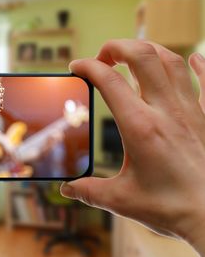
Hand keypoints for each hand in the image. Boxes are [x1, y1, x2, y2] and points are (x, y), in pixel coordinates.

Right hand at [60, 39, 204, 256]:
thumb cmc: (173, 209)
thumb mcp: (122, 201)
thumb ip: (89, 191)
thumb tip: (66, 189)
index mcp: (140, 127)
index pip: (109, 81)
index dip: (87, 66)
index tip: (75, 67)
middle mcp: (167, 111)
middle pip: (143, 56)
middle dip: (117, 47)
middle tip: (103, 56)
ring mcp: (192, 112)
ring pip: (173, 61)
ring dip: (150, 50)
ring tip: (134, 54)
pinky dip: (200, 64)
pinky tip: (194, 58)